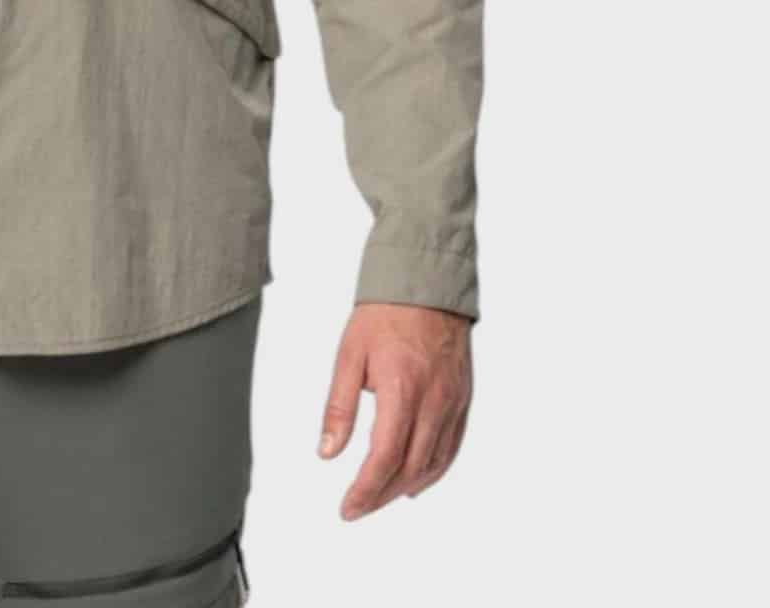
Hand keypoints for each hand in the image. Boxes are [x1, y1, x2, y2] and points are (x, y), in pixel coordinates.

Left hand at [317, 301, 472, 520]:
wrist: (425, 282)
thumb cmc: (383, 313)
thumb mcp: (349, 354)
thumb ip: (339, 406)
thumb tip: (327, 453)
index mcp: (402, 388)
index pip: (384, 457)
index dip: (365, 490)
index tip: (347, 507)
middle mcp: (433, 400)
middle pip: (409, 468)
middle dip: (381, 495)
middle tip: (357, 507)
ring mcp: (453, 401)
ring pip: (434, 462)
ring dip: (407, 487)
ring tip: (380, 497)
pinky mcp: (463, 398)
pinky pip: (452, 447)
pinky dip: (434, 470)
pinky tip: (416, 480)